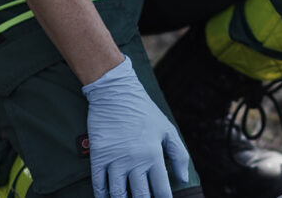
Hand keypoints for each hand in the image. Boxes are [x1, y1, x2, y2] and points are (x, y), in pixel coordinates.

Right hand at [82, 55, 190, 197]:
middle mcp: (135, 161)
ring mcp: (115, 160)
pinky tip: (108, 197)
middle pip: (140, 196)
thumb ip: (179, 155)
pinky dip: (103, 196)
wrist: (116, 94)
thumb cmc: (145, 111)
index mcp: (154, 155)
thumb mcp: (167, 129)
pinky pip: (99, 185)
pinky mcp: (98, 157)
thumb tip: (183, 179)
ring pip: (118, 194)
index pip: (161, 189)